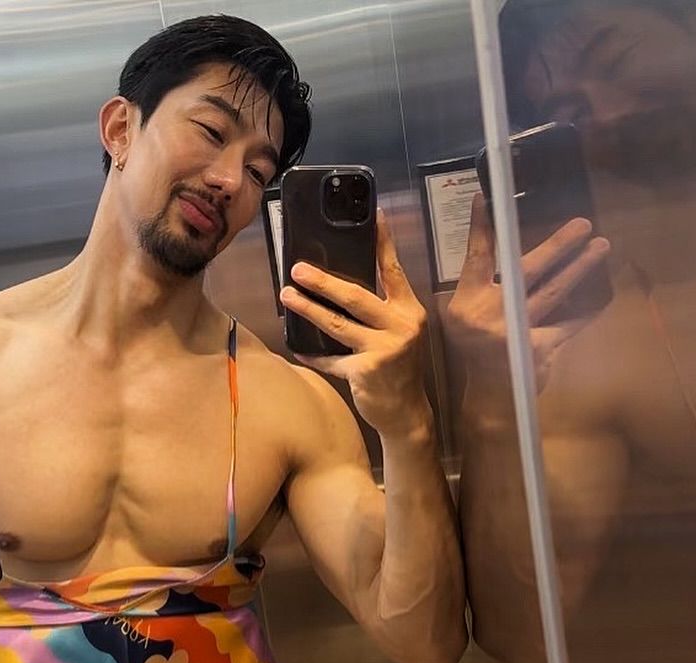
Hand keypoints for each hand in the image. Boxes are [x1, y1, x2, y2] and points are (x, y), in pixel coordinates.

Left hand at [280, 208, 429, 438]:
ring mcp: (384, 350)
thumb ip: (380, 311)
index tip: (373, 215)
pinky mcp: (366, 372)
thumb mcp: (399, 333)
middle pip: (356, 296)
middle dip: (323, 281)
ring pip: (338, 324)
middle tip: (297, 268)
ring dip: (308, 309)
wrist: (407, 413)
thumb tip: (341, 286)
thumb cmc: (399, 368)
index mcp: (409, 311)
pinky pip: (330, 359)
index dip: (383, 243)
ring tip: (286, 296)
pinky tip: (296, 347)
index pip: (393, 270)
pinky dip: (312, 354)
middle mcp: (400, 327)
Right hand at [447, 194, 610, 401]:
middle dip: (556, 246)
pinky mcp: (539, 349)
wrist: (488, 396)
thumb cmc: (474, 350)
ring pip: (555, 292)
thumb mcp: (463, 317)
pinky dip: (585, 312)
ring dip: (580, 267)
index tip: (485, 196)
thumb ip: (479, 287)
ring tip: (601, 246)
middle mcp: (491, 313)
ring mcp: (516, 331)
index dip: (481, 226)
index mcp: (467, 302)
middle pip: (526, 270)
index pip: (476, 256)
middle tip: (582, 224)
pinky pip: (568, 325)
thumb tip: (499, 245)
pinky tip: (603, 298)